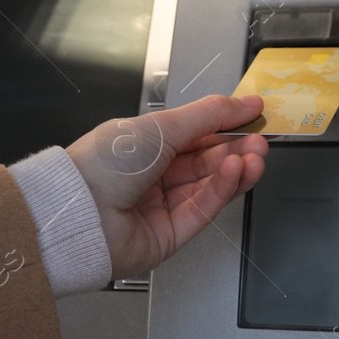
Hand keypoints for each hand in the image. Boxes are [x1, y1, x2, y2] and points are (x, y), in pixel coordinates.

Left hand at [65, 95, 268, 277]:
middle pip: (204, 162)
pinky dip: (222, 189)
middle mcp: (149, 177)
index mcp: (141, 146)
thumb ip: (207, 115)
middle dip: (235, 149)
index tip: (254, 115)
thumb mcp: (159, 127)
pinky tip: (236, 171)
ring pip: (207, 187)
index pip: (193, 134)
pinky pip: (202, 210)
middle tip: (260, 138)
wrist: (78, 212)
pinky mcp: (167, 236)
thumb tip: (242, 103)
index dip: (224, 124)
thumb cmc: (102, 164)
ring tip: (255, 155)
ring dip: (234, 169)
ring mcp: (158, 207)